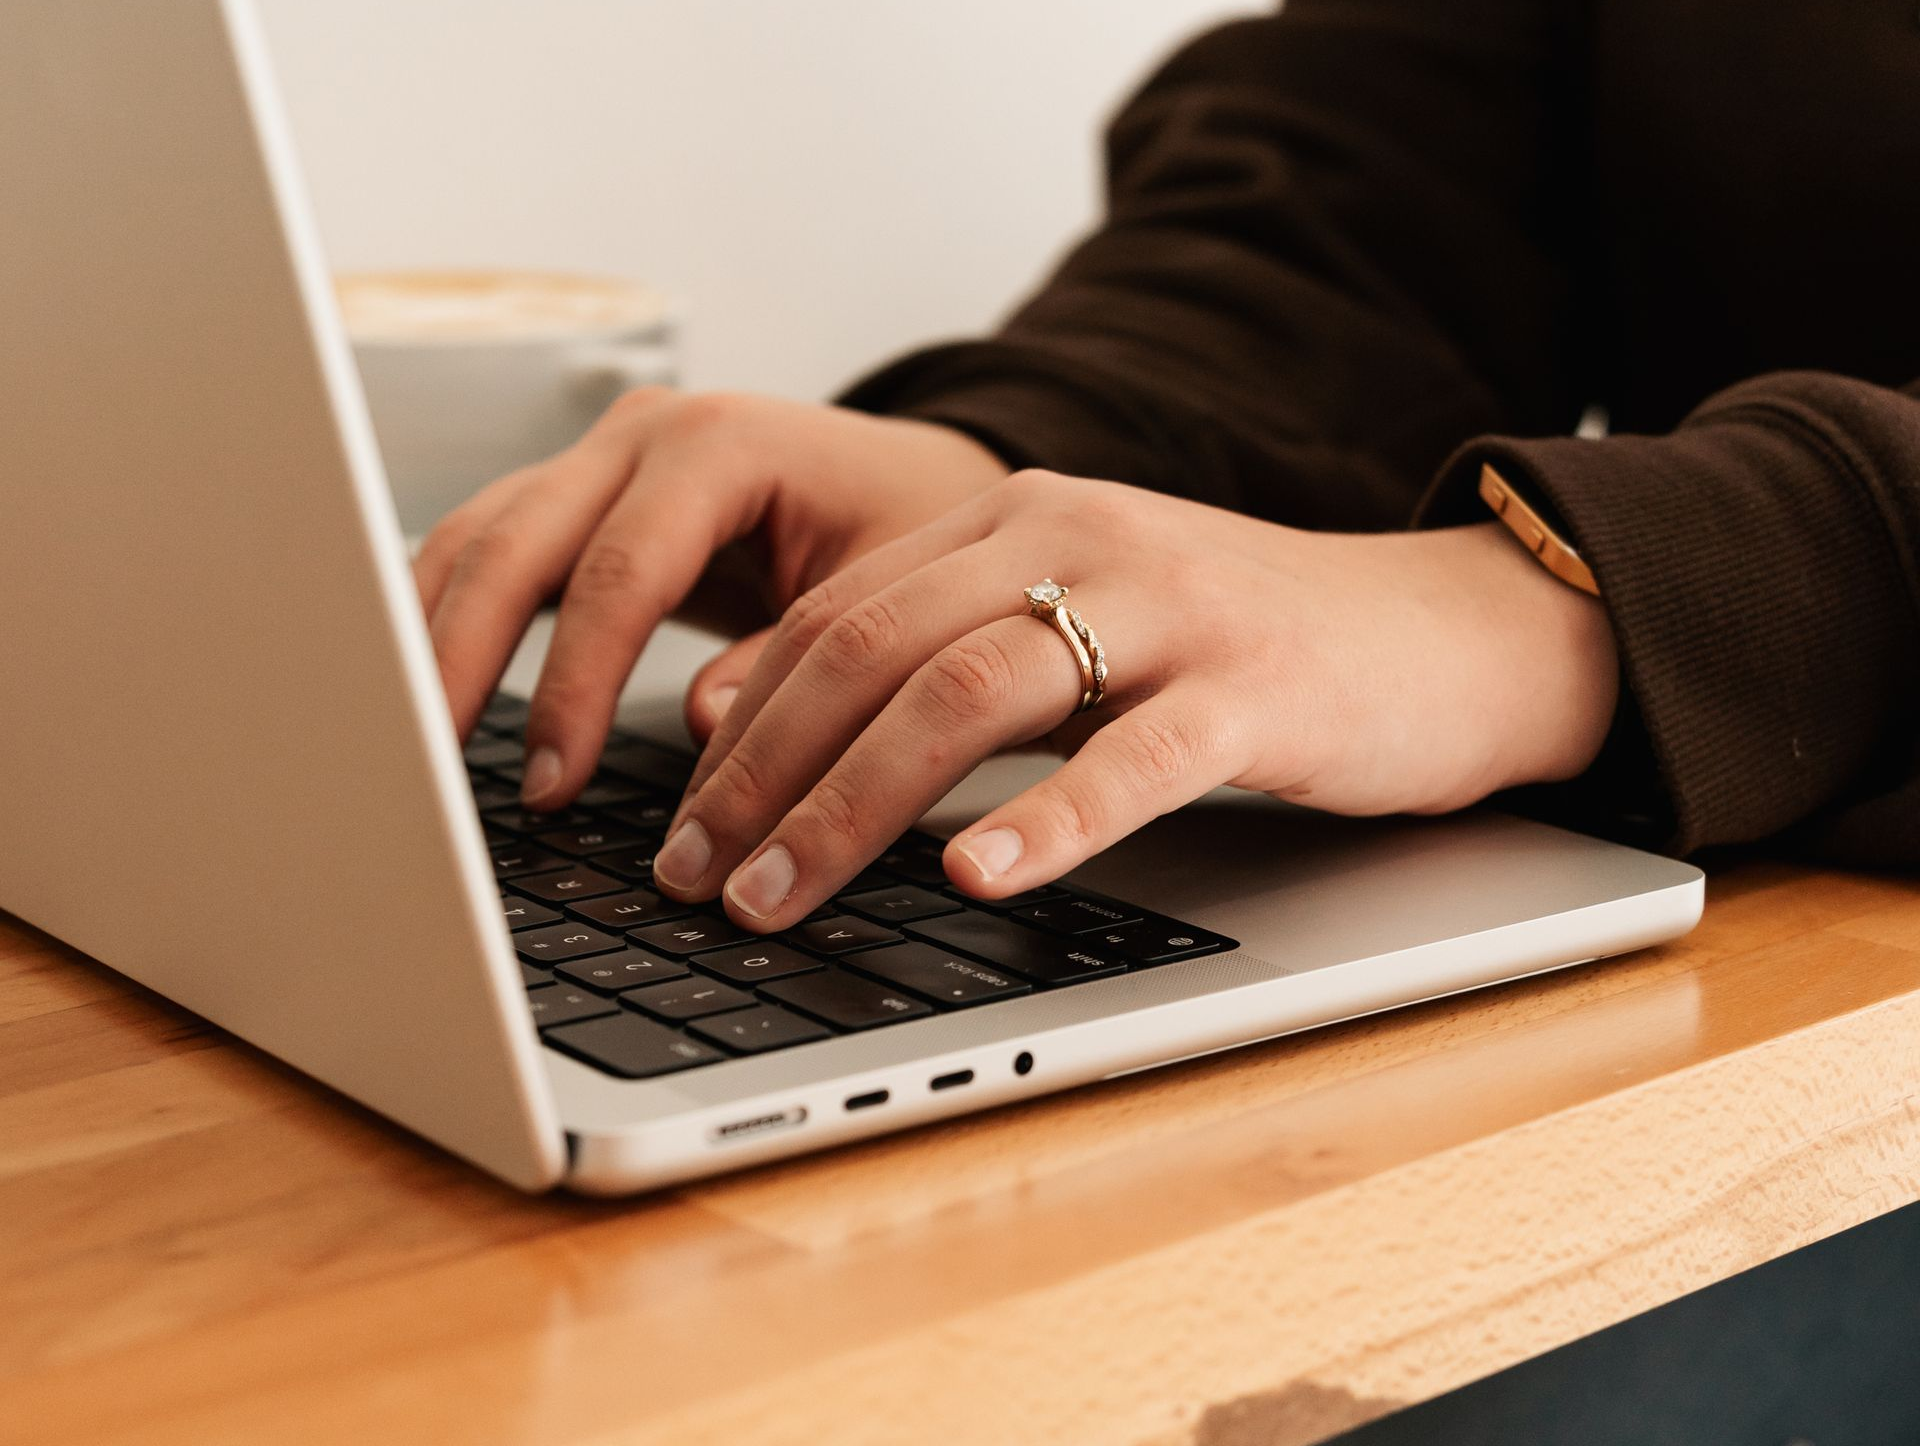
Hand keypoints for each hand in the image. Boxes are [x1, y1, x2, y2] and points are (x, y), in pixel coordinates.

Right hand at [412, 390, 1008, 798]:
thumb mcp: (884, 592)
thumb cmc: (901, 526)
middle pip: (514, 539)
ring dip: (430, 636)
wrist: (902, 479)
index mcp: (722, 443)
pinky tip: (421, 689)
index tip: (552, 780)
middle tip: (428, 768)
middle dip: (461, 658)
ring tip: (404, 742)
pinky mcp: (576, 496)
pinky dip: (446, 617)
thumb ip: (796, 658)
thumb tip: (706, 725)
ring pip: (477, 536)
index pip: (621, 569)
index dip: (576, 682)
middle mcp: (643, 434)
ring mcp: (597, 457)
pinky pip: (487, 549)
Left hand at [648, 471, 1619, 928]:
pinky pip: (1131, 756)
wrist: (1437, 631)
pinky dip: (1045, 819)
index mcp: (1016, 519)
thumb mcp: (1076, 628)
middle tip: (695, 879)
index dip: (740, 723)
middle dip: (763, 776)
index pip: (835, 613)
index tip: (678, 820)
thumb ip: (945, 654)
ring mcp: (1168, 607)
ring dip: (853, 805)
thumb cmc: (1235, 649)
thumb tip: (777, 736)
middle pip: (873, 650)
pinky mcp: (1255, 688)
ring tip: (784, 897)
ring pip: (970, 693)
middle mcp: (1074, 537)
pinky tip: (978, 876)